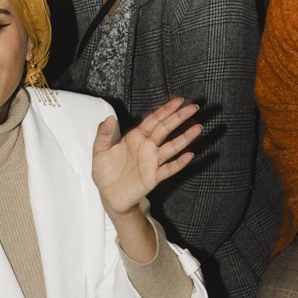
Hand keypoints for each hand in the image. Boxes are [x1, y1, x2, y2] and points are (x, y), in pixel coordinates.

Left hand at [92, 98, 200, 217]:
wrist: (108, 196)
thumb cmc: (105, 173)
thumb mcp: (99, 151)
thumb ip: (103, 134)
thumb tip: (109, 118)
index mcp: (135, 138)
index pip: (153, 119)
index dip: (166, 109)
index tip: (178, 101)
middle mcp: (147, 147)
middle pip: (166, 128)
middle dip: (179, 117)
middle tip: (193, 107)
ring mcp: (152, 161)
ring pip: (172, 146)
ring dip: (185, 137)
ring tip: (198, 127)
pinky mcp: (154, 177)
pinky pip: (169, 169)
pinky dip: (180, 163)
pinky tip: (190, 155)